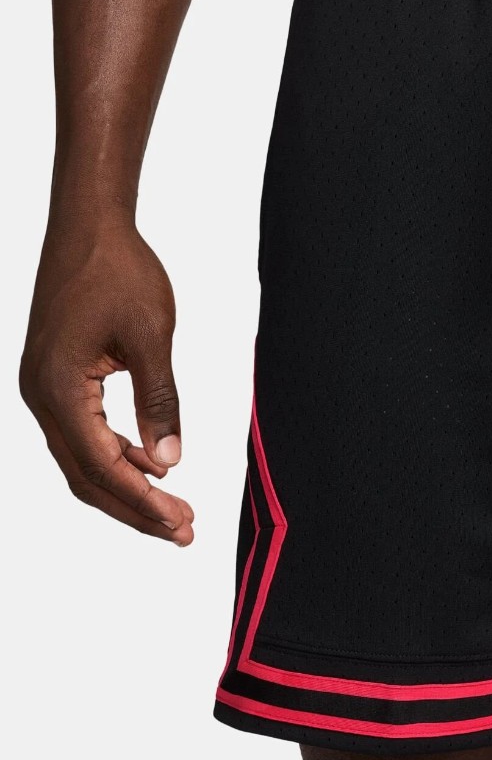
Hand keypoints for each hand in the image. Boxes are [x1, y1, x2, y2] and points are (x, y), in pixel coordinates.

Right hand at [20, 215, 193, 543]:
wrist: (88, 227)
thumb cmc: (119, 272)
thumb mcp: (152, 337)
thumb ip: (160, 400)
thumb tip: (169, 462)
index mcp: (59, 390)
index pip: (102, 466)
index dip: (143, 501)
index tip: (180, 523)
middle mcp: (41, 397)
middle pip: (87, 475)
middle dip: (135, 508)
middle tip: (183, 532)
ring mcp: (44, 389)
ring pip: (83, 459)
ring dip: (127, 486)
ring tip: (174, 508)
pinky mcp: (56, 379)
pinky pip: (83, 434)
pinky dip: (117, 456)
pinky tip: (152, 465)